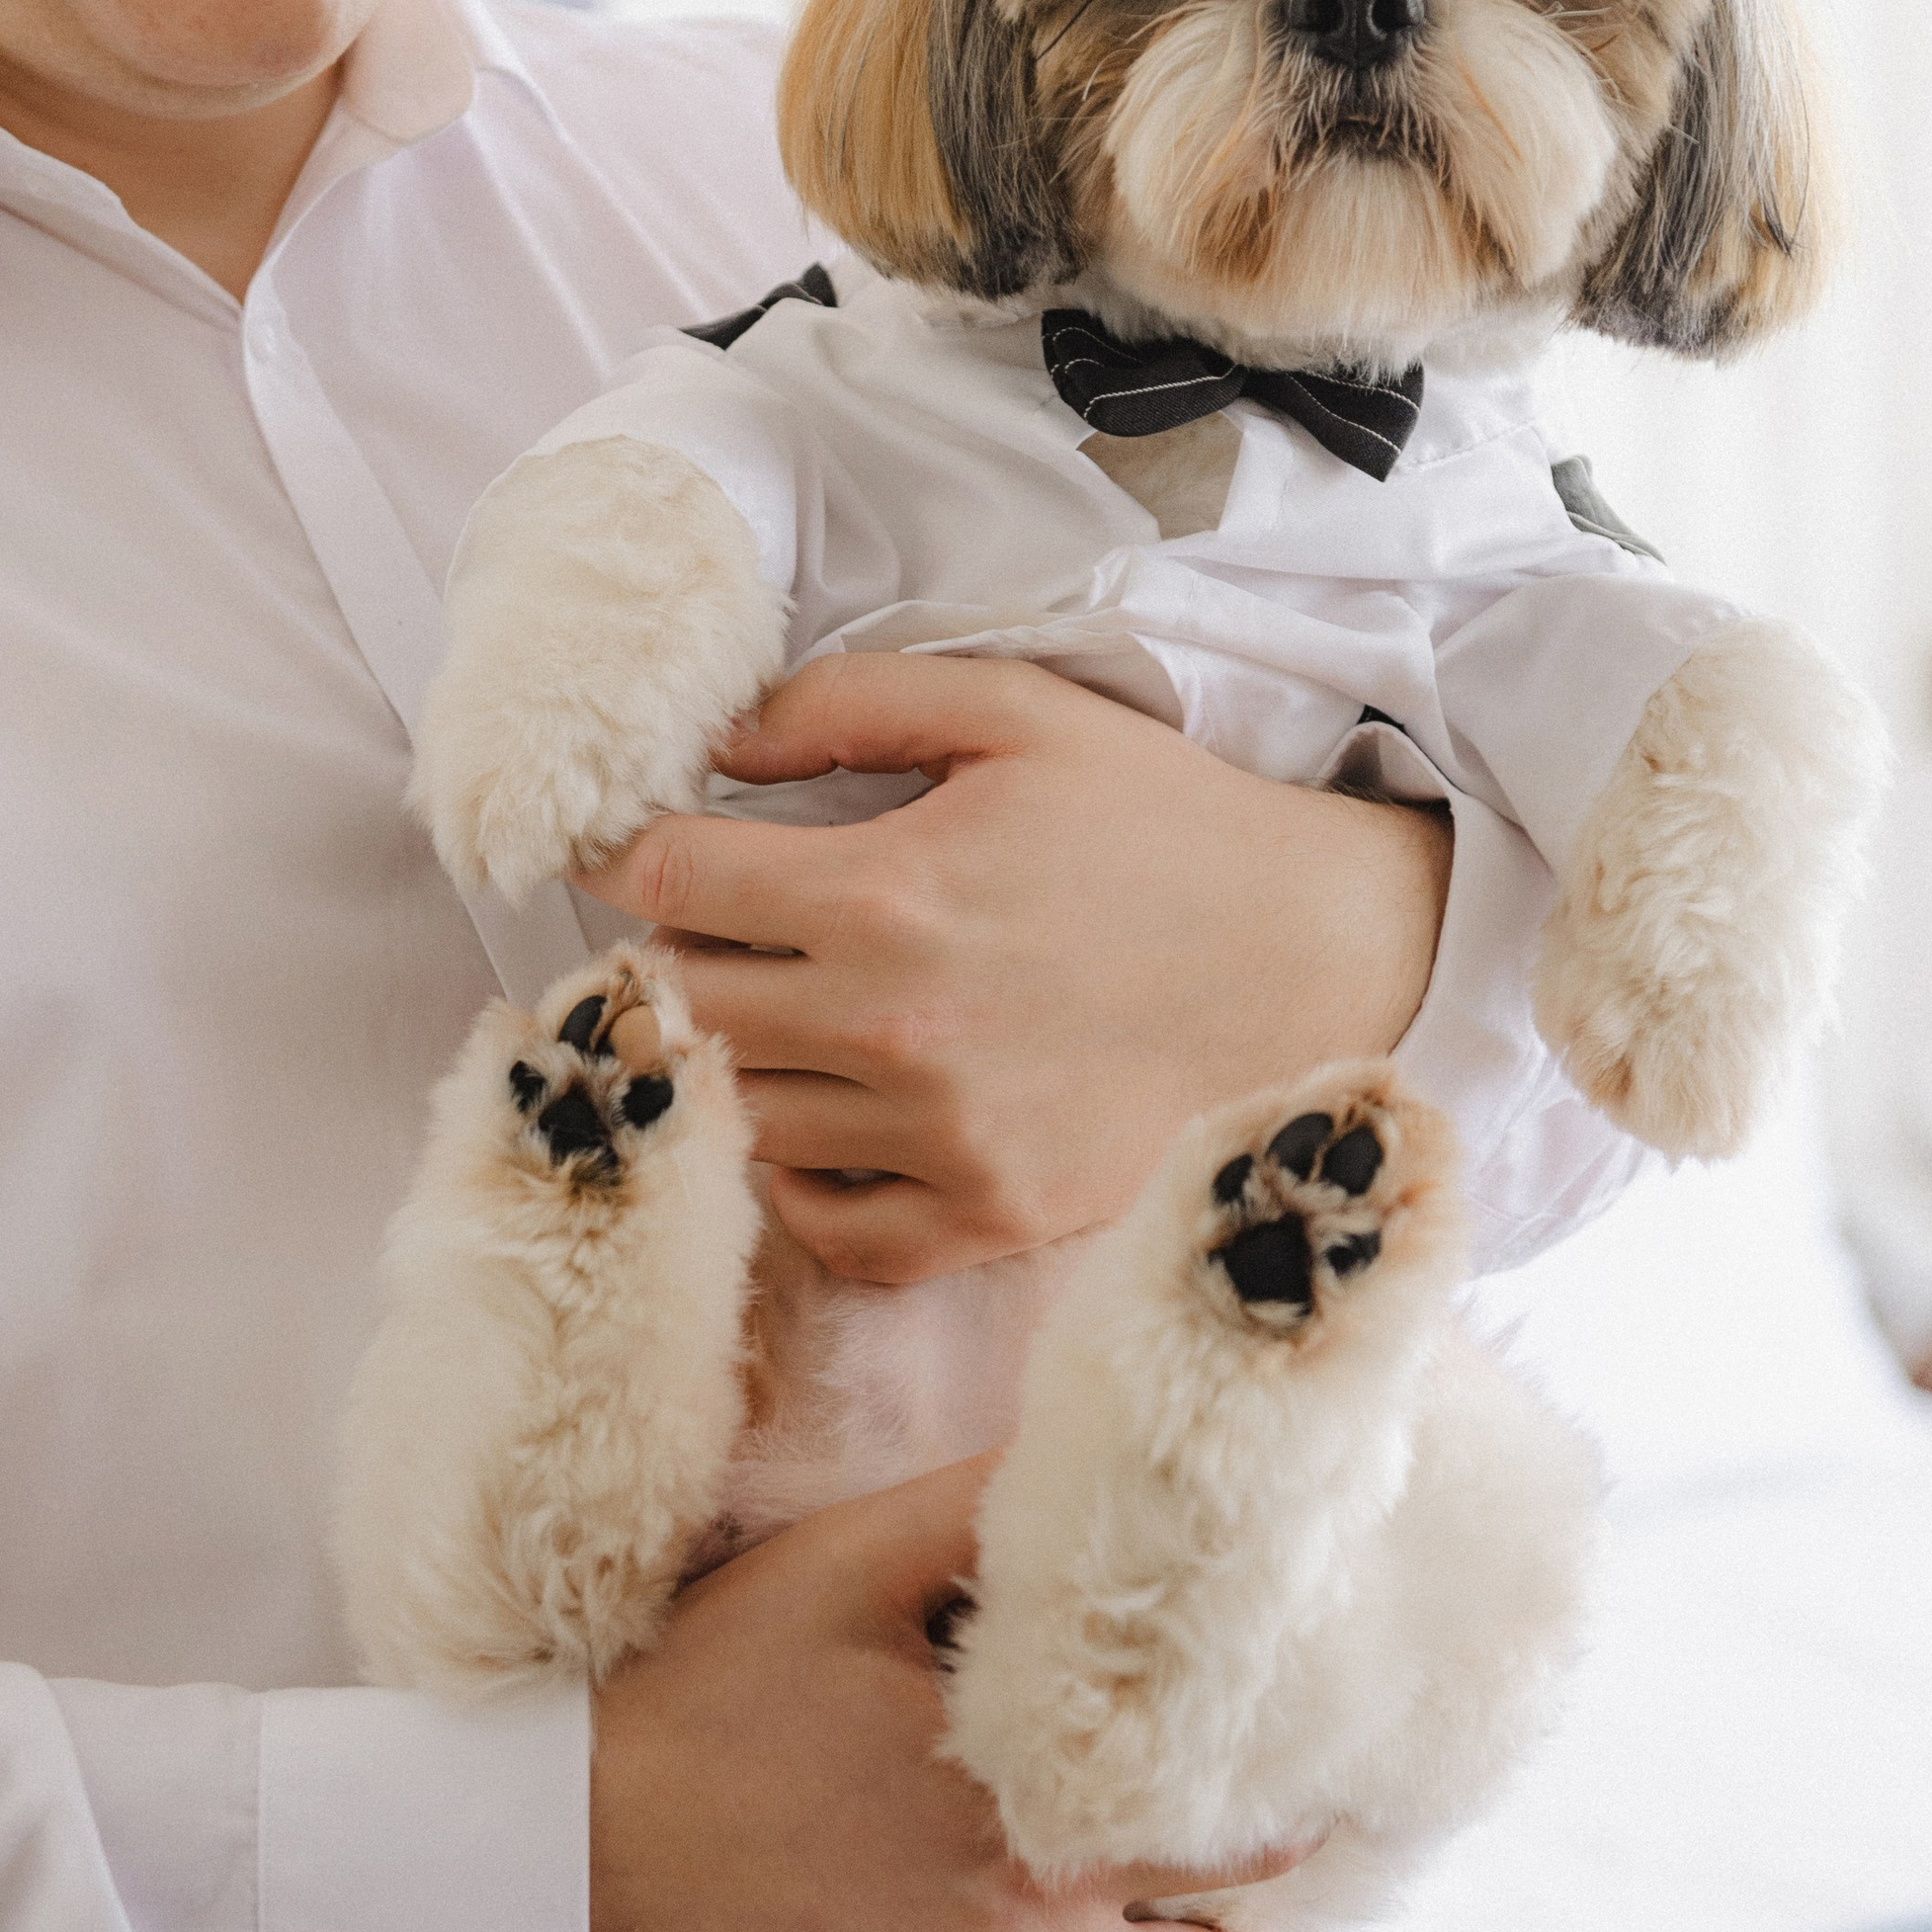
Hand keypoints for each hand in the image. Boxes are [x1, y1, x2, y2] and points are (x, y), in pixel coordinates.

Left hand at [583, 653, 1450, 1284]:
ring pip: (737, 1116)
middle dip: (666, 956)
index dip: (622, 851)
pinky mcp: (980, 1218)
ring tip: (769, 1007)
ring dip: (729, 1060)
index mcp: (886, 894)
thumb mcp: (1014, 712)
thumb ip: (846, 705)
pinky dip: (799, 1176)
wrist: (1309, 958)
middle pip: (680, 1007)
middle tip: (702, 926)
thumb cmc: (1159, 822)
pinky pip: (823, 1226)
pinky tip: (828, 1112)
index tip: (621, 844)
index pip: (668, 882)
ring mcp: (934, 1141)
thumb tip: (713, 738)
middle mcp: (891, 1032)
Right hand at [587, 1462, 1289, 1931]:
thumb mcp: (838, 1573)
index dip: (1271, 1786)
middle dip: (1238, 1898)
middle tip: (1216, 1830)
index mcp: (1026, 1821)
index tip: (1266, 1749)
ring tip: (1145, 1910)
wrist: (561, 1883)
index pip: (1241, 1833)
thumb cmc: (703, 1709)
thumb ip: (975, 1514)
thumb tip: (1084, 1457)